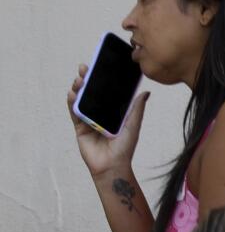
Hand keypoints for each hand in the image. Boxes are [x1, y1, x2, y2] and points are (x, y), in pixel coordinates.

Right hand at [67, 64, 149, 178]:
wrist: (112, 166)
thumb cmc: (125, 147)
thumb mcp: (133, 125)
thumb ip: (137, 109)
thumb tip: (146, 92)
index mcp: (114, 111)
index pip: (107, 91)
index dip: (102, 79)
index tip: (99, 65)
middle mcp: (101, 113)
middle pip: (92, 92)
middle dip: (87, 79)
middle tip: (85, 68)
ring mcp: (89, 119)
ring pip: (81, 100)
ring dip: (78, 88)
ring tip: (79, 79)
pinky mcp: (79, 127)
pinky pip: (74, 112)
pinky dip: (71, 102)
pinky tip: (72, 94)